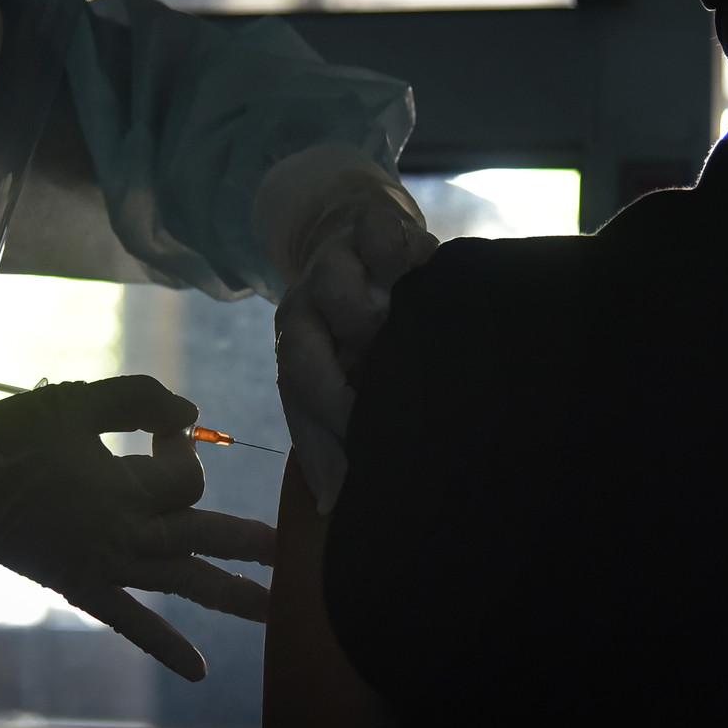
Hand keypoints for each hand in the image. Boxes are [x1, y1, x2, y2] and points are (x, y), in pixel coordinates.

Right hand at [0, 375, 275, 681]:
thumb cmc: (10, 437)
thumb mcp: (77, 401)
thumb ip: (139, 400)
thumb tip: (194, 414)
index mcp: (124, 489)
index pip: (186, 476)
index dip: (184, 446)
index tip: (163, 430)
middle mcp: (124, 536)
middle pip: (203, 535)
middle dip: (251, 540)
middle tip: (297, 552)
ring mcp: (105, 569)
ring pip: (182, 583)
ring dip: (232, 596)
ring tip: (278, 610)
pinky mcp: (83, 587)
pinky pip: (131, 622)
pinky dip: (166, 645)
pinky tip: (202, 670)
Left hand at [275, 194, 437, 512]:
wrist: (342, 223)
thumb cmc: (347, 321)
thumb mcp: (331, 368)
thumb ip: (328, 432)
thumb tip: (333, 506)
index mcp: (297, 343)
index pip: (300, 392)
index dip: (325, 432)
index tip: (353, 471)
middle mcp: (309, 304)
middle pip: (310, 344)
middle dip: (339, 375)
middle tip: (375, 400)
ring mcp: (338, 261)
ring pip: (339, 286)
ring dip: (368, 311)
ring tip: (403, 332)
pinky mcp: (372, 222)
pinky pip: (384, 234)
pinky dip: (405, 252)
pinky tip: (430, 274)